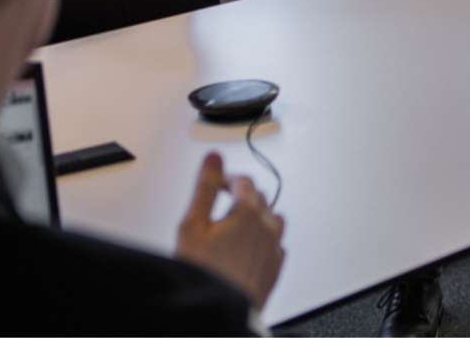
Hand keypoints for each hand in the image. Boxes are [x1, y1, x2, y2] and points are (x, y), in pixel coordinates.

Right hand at [175, 152, 285, 309]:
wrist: (218, 311)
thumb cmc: (204, 273)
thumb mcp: (193, 225)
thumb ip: (205, 187)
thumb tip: (213, 158)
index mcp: (247, 212)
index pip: (243, 182)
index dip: (227, 179)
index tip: (217, 183)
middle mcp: (267, 227)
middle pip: (259, 199)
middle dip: (242, 196)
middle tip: (222, 204)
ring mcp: (274, 248)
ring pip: (273, 220)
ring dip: (258, 217)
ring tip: (237, 226)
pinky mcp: (276, 268)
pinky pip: (276, 244)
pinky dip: (265, 240)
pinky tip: (250, 248)